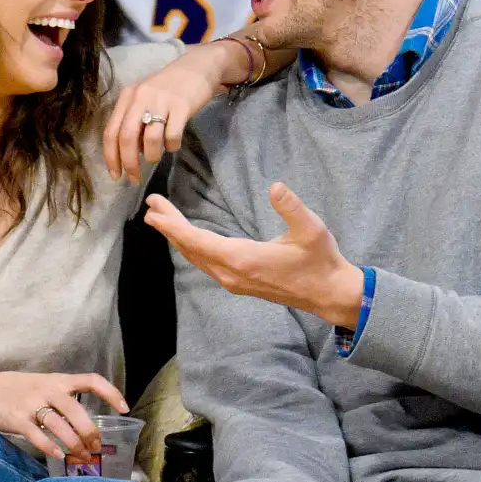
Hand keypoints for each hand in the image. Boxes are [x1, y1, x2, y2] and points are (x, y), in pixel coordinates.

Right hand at [0, 371, 128, 460]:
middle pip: (77, 411)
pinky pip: (37, 436)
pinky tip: (58, 455)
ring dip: (74, 444)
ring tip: (82, 456)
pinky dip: (50, 448)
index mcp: (58, 380)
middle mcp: (48, 389)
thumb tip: (84, 422)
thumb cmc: (17, 389)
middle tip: (97, 446)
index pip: (91, 380)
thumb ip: (62, 398)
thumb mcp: (43, 385)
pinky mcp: (17, 419)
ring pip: (60, 426)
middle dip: (90, 432)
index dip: (111, 393)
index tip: (124, 408)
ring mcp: (32, 404)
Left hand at [103, 44, 228, 183]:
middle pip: (126, 137)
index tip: (116, 175)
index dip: (111, 157)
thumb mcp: (144, 100)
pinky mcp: (182, 106)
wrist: (197, 68)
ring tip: (155, 158)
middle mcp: (140, 97)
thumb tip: (129, 153)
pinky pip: (173, 136)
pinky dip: (171, 147)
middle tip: (134, 178)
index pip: (111, 132)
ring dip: (151, 156)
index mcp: (126, 97)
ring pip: (150, 139)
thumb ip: (133, 122)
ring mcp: (161, 101)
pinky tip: (173, 146)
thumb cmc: (167, 89)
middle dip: (128, 163)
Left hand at [144, 183, 365, 326]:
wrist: (329, 294)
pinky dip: (191, 247)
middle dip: (168, 227)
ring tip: (160, 219)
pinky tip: (187, 238)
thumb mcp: (311, 230)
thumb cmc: (321, 260)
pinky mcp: (239, 283)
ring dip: (177, 237)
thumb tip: (275, 187)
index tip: (154, 211)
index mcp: (243, 259)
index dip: (173, 225)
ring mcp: (234, 281)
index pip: (198, 240)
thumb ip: (292, 207)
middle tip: (150, 206)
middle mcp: (232, 273)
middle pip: (191, 248)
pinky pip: (205, 263)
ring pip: (196, 258)